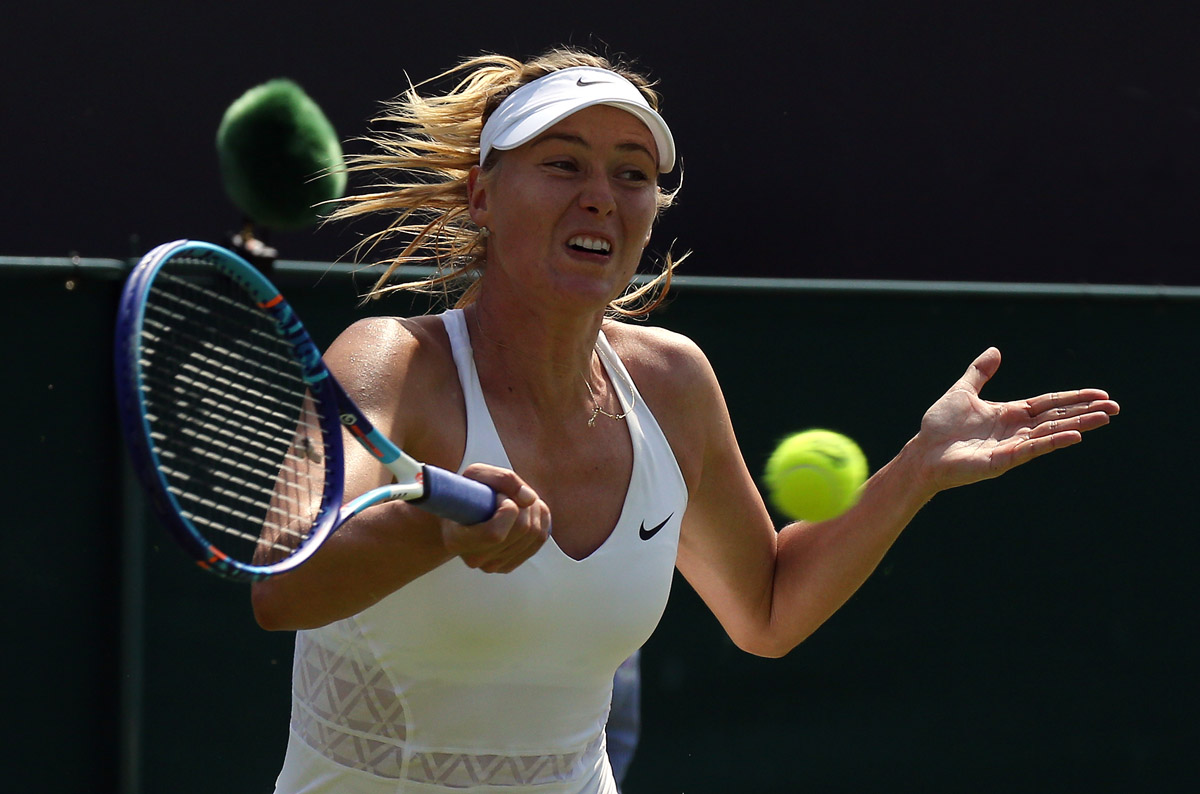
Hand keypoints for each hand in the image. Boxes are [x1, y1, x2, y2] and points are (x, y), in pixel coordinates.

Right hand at [439, 463, 551, 572]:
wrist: (458, 516)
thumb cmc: (466, 494)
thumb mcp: (476, 475)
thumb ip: (503, 480)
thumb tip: (530, 499)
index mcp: (458, 539)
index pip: (495, 534)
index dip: (507, 509)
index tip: (499, 496)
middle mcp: (474, 558)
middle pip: (523, 530)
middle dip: (524, 504)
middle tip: (508, 495)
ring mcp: (492, 565)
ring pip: (536, 534)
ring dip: (533, 509)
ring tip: (515, 501)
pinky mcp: (508, 565)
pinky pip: (540, 539)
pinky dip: (540, 518)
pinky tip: (526, 510)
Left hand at [913, 348, 1119, 493]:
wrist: (922, 452)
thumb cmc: (939, 426)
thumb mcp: (962, 392)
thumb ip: (980, 373)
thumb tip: (995, 350)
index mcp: (1009, 413)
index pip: (1048, 403)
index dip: (1073, 398)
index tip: (1100, 394)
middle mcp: (1015, 429)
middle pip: (1057, 418)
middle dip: (1085, 412)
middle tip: (1115, 407)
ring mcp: (1012, 446)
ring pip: (1051, 433)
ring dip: (1078, 425)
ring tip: (1104, 418)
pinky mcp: (1003, 461)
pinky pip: (1032, 449)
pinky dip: (1053, 442)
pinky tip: (1074, 436)